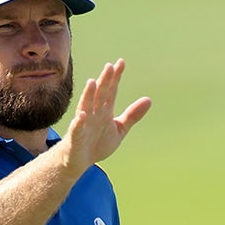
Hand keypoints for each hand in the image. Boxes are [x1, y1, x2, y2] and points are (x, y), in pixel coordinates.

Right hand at [62, 58, 151, 172]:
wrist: (79, 161)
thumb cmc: (98, 143)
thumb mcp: (119, 129)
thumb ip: (132, 115)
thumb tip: (149, 100)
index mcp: (104, 111)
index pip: (111, 91)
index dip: (115, 78)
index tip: (121, 63)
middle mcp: (93, 114)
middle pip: (99, 95)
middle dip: (104, 82)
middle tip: (110, 66)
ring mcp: (83, 124)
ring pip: (86, 107)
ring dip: (88, 95)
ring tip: (92, 82)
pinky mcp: (75, 137)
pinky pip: (77, 129)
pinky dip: (79, 122)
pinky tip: (82, 115)